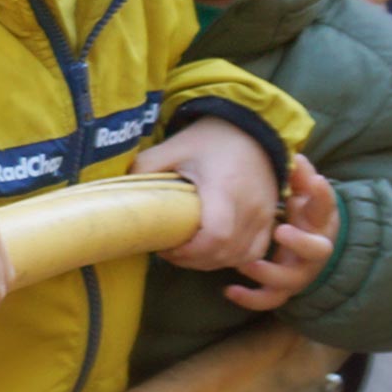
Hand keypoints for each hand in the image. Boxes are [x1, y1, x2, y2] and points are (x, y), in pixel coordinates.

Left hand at [136, 118, 281, 271]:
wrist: (250, 128)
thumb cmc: (208, 140)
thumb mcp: (172, 147)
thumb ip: (146, 168)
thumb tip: (121, 192)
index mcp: (225, 189)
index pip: (215, 236)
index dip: (188, 252)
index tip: (165, 246)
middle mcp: (250, 206)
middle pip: (225, 252)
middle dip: (193, 260)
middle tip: (169, 251)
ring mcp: (264, 215)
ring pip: (242, 258)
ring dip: (212, 262)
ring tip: (187, 253)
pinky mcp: (270, 219)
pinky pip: (256, 253)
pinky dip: (234, 259)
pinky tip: (213, 253)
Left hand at [225, 157, 338, 311]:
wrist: (300, 239)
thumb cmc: (296, 210)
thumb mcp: (299, 191)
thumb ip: (299, 177)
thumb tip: (297, 158)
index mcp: (318, 221)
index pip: (327, 207)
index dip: (322, 195)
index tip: (315, 180)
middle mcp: (314, 249)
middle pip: (319, 250)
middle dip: (302, 242)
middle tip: (281, 230)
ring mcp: (300, 271)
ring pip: (293, 280)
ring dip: (271, 273)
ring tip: (247, 265)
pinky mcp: (284, 287)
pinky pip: (270, 299)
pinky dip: (252, 298)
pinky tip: (229, 290)